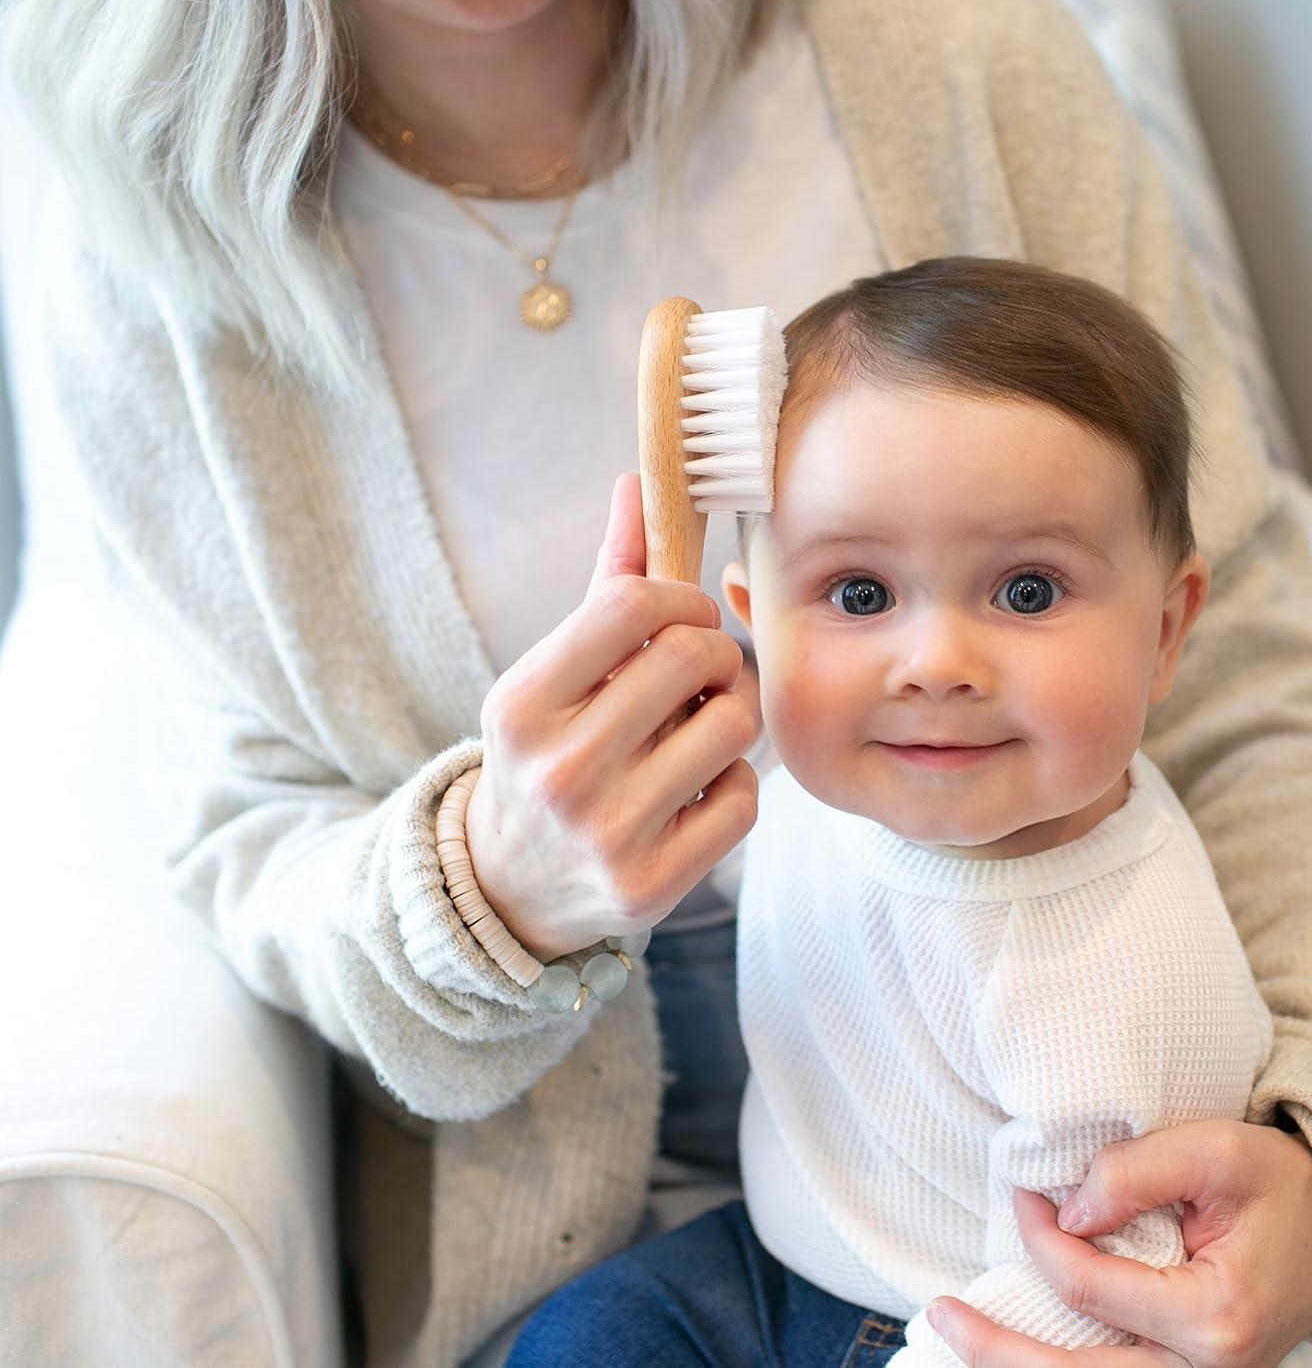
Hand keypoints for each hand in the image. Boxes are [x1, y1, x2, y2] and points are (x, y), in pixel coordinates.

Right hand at [465, 473, 758, 959]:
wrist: (512, 885)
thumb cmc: (549, 751)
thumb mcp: (556, 672)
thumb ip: (605, 582)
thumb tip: (640, 483)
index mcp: (523, 703)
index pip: (632, 603)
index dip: (682, 596)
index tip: (689, 615)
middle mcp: (558, 768)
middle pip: (696, 656)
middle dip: (719, 653)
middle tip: (708, 671)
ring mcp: (604, 832)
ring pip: (732, 725)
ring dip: (734, 715)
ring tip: (705, 725)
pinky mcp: (649, 885)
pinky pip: (743, 799)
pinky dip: (734, 784)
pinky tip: (699, 788)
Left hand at [926, 1120, 1311, 1367]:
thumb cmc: (1278, 1185)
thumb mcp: (1215, 1151)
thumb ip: (1135, 1175)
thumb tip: (1066, 1213)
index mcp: (1214, 1318)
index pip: (1089, 1287)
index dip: (1042, 1238)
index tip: (1022, 1193)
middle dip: (999, 1350)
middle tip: (940, 1313)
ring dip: (1018, 1365)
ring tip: (956, 1335)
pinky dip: (1059, 1364)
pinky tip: (1010, 1345)